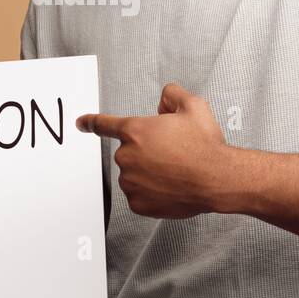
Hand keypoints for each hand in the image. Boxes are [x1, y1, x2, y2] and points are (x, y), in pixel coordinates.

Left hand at [76, 82, 230, 218]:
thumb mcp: (193, 105)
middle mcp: (127, 156)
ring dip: (149, 172)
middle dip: (147, 151)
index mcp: (135, 131)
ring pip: (135, 174)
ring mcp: (130, 182)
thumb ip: (172, 94)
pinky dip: (153, 192)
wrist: (217, 178)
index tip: (80, 123)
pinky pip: (140, 195)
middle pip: (130, 151)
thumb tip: (164, 99)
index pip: (104, 125)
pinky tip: (171, 186)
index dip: (91, 122)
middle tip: (173, 153)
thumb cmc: (205, 145)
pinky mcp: (137, 203)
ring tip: (176, 171)